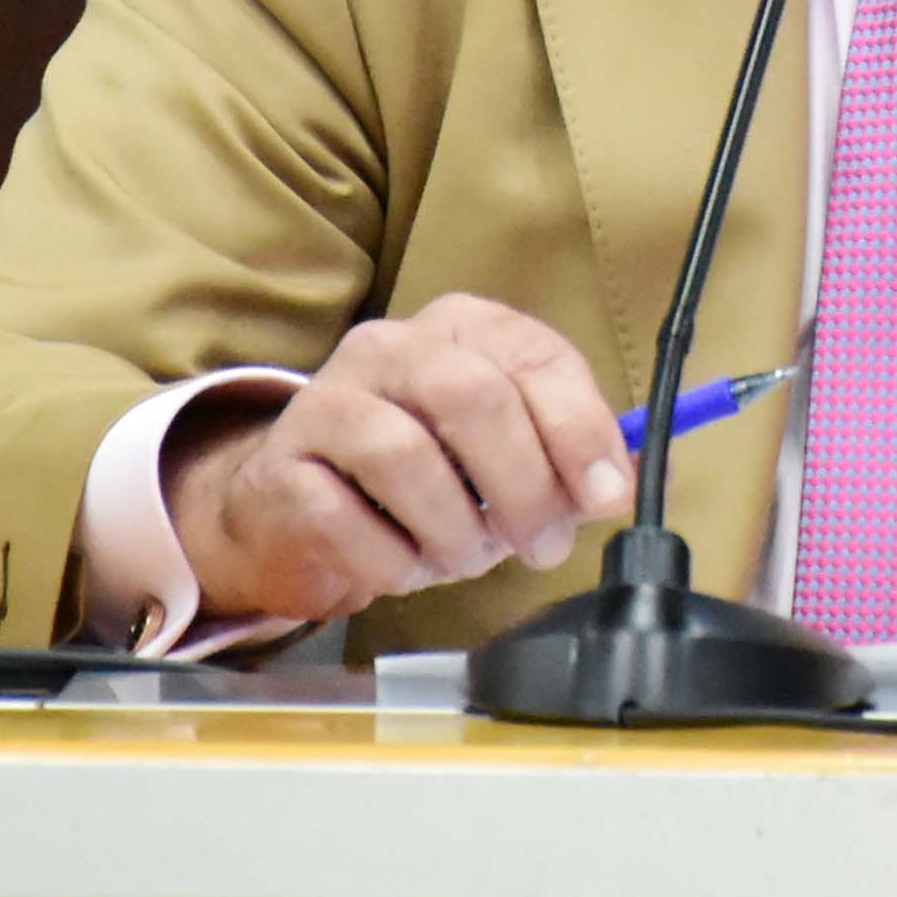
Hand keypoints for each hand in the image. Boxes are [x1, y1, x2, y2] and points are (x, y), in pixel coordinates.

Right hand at [165, 293, 632, 627]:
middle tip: (542, 547)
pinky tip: (402, 567)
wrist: (293, 515)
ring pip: (406, 456)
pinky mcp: (281, 470)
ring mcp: (325, 402)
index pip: (534, 356)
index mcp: (457, 329)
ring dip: (454, 531)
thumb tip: (615, 483)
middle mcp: (387, 348)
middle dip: (523, 486)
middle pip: (473, 397)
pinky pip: (347, 521)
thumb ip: (561, 462)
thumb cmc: (418, 486)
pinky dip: (392, 562)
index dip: (579, 429)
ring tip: (462, 558)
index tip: (605, 496)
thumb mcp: (501, 463)